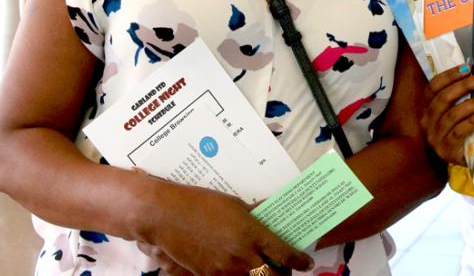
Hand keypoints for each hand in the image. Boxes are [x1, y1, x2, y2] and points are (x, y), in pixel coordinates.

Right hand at [135, 181, 311, 275]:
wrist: (166, 215)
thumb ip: (255, 216)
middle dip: (283, 275)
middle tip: (286, 268)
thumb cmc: (201, 203)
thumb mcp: (234, 204)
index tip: (307, 262)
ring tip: (263, 269)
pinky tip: (239, 270)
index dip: (300, 261)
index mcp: (251, 233)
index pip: (284, 253)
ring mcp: (224, 270)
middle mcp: (241, 255)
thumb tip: (271, 216)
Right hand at [420, 63, 473, 165]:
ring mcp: (436, 136)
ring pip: (453, 115)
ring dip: (473, 102)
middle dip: (465, 85)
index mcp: (427, 108)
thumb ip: (458, 97)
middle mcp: (427, 121)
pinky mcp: (447, 150)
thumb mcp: (452, 113)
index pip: (433, 87)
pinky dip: (473, 120)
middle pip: (444, 98)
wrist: (454, 160)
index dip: (450, 75)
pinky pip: (460, 131)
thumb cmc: (456, 131)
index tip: (468, 67)